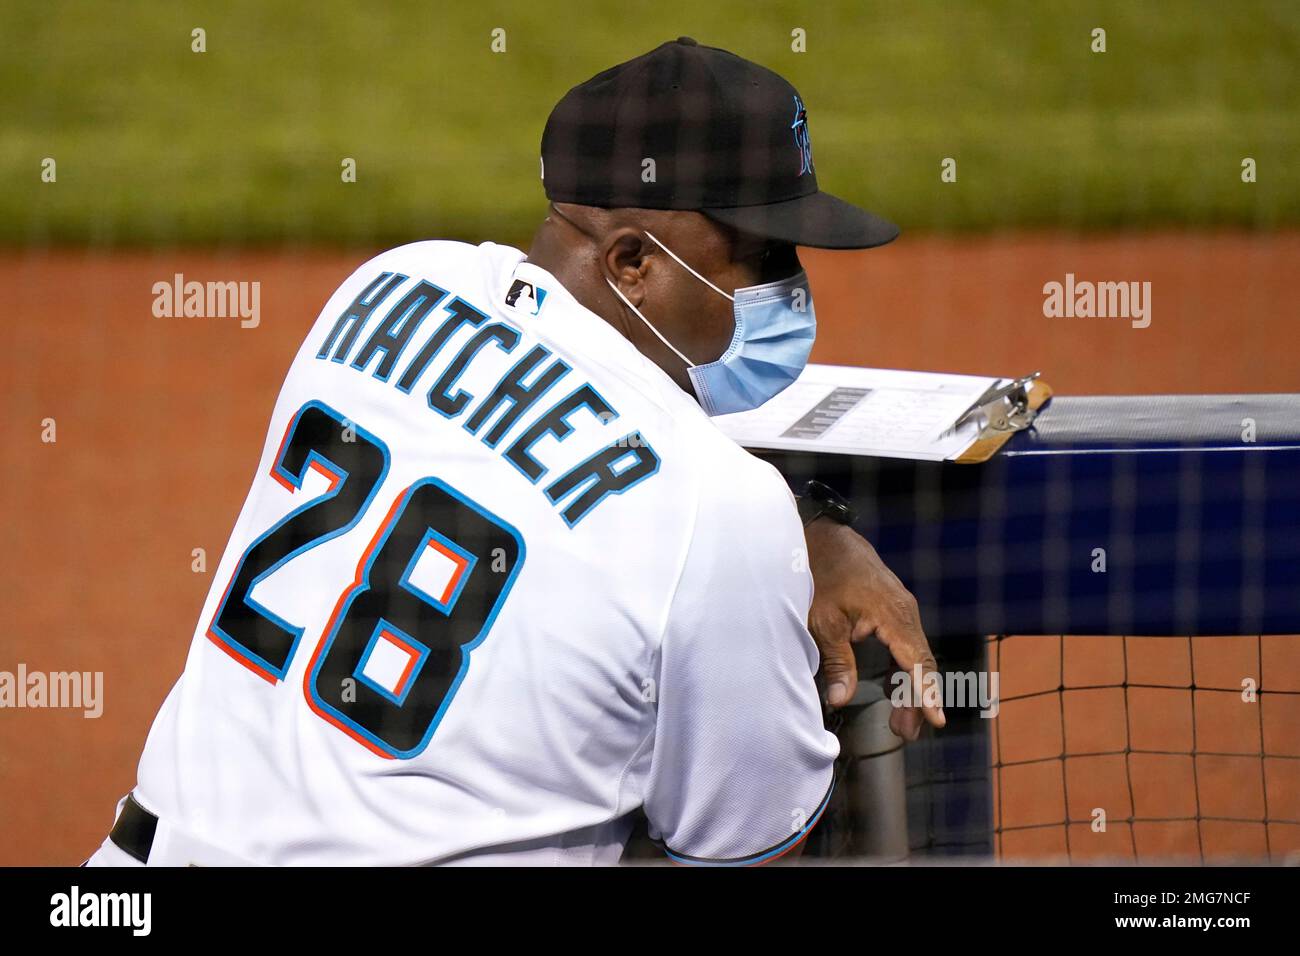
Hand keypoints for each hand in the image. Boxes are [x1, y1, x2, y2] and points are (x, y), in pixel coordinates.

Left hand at [803, 517, 945, 739]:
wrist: (824, 537)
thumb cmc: (821, 575)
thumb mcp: (823, 622)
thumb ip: (837, 662)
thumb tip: (840, 700)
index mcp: (893, 615)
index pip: (917, 662)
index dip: (925, 693)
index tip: (936, 719)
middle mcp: (906, 612)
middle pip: (921, 663)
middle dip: (918, 700)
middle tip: (906, 734)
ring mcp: (903, 610)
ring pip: (915, 656)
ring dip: (911, 688)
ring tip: (902, 724)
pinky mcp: (894, 610)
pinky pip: (906, 645)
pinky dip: (904, 670)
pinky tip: (897, 692)